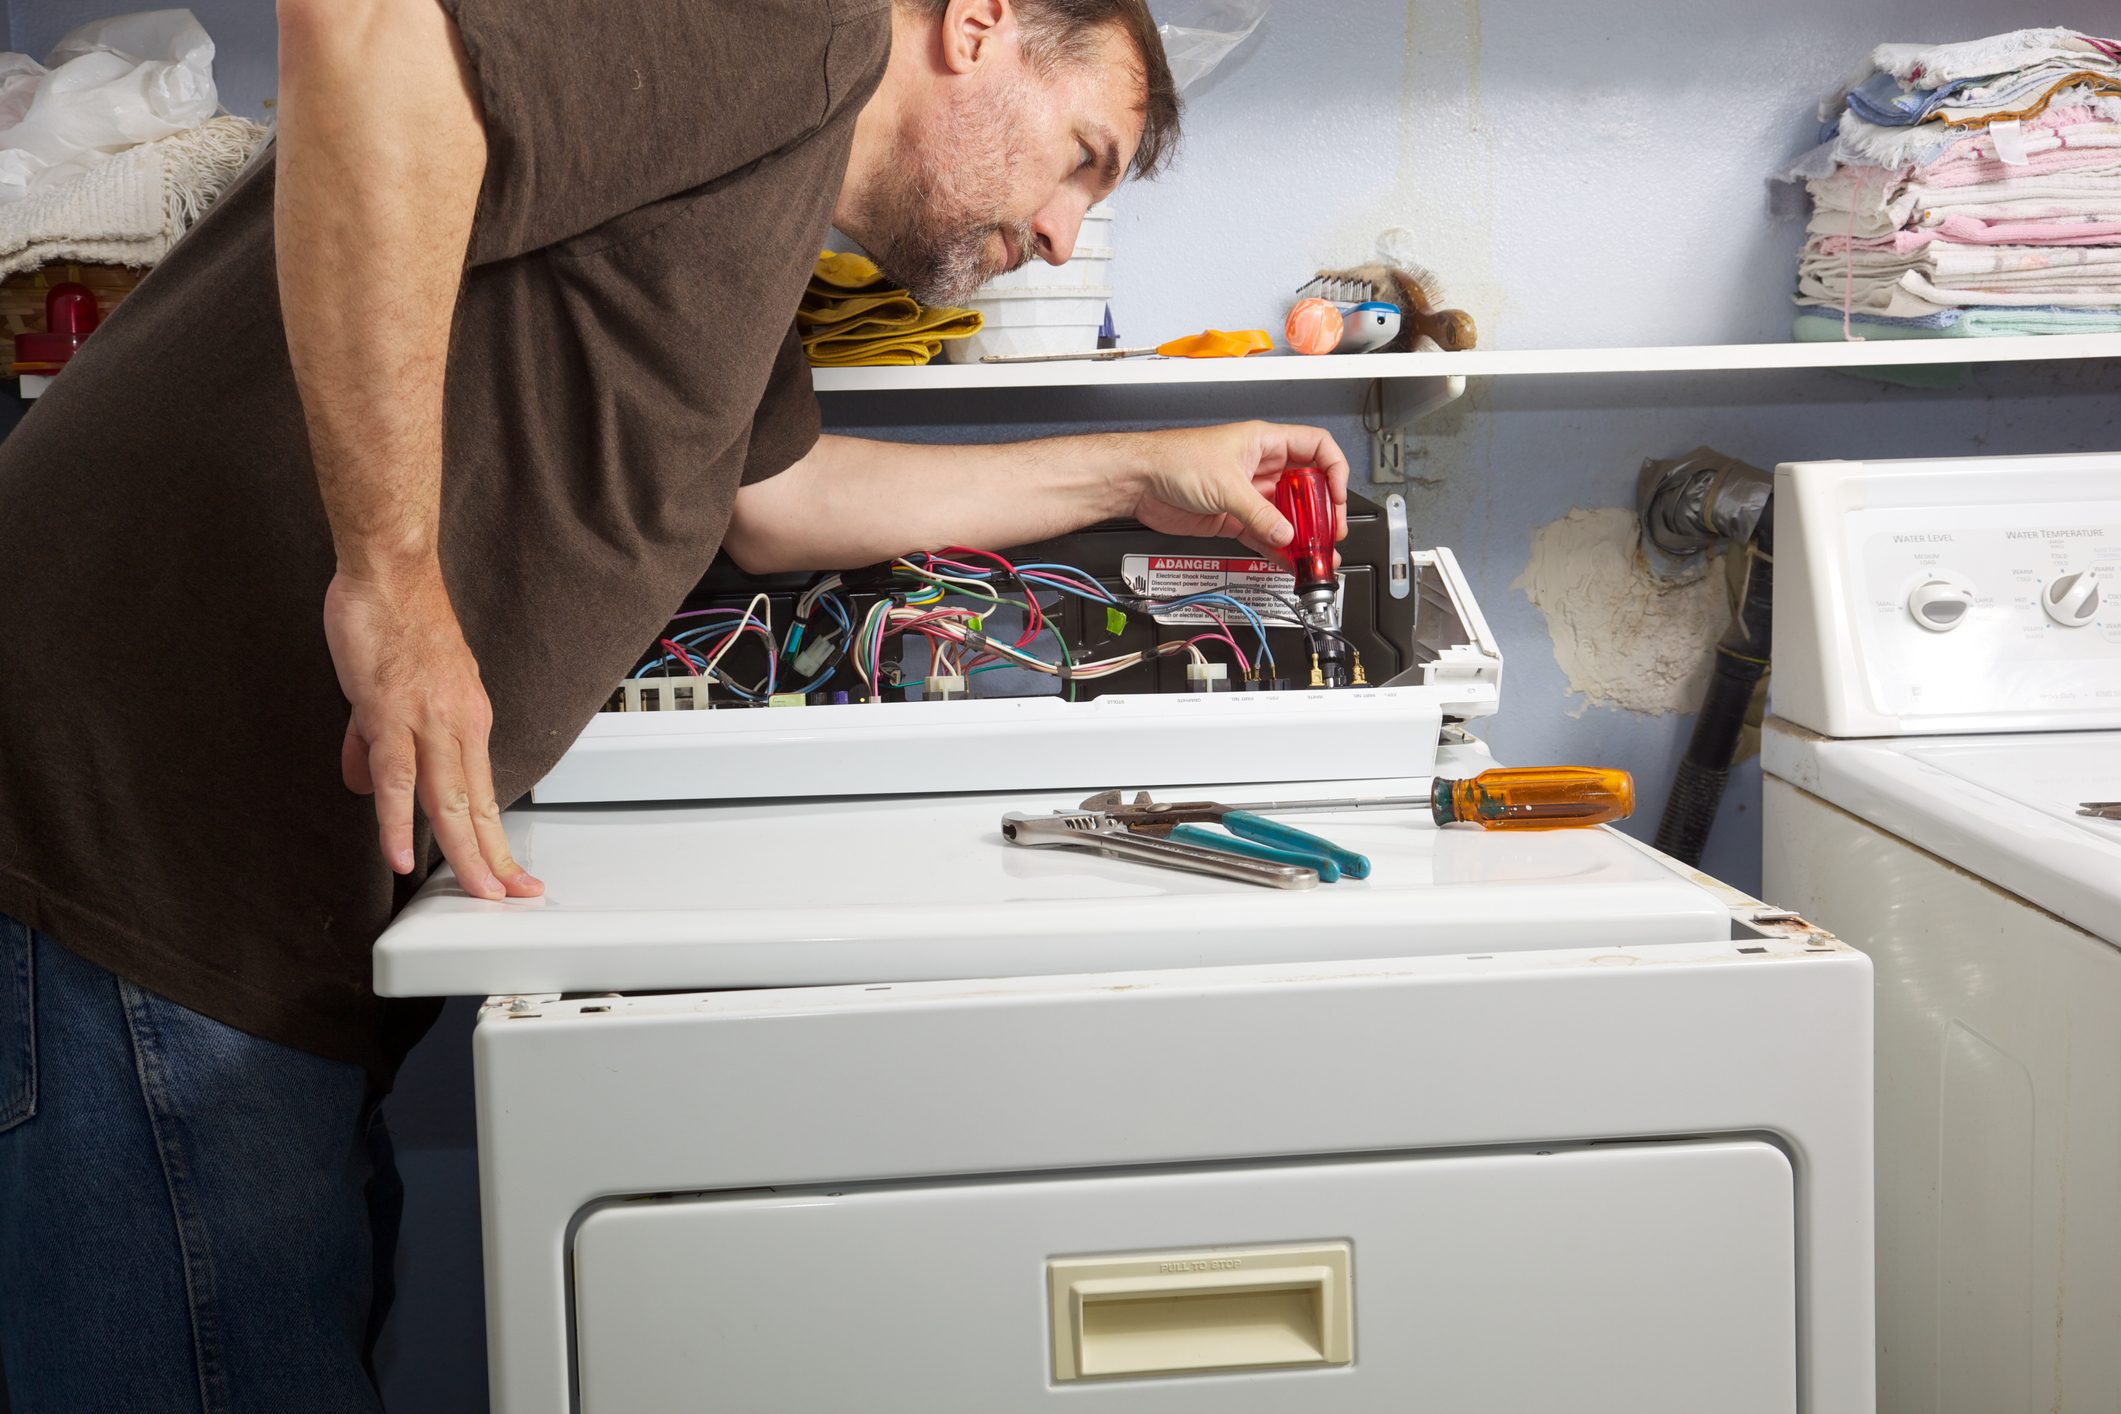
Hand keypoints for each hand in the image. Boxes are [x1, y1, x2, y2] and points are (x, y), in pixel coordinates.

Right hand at [323, 565, 541, 900]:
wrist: (389, 572)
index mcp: (465, 720)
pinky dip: (399, 821)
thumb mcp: (391, 693)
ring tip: (475, 893)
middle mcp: (458, 724)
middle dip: (494, 858)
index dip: (494, 837)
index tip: (509, 874)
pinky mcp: (391, 713)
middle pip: (478, 805)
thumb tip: (370, 787)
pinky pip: (398, 778)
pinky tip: (401, 855)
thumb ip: (377, 744)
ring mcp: (428, 721)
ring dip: (462, 852)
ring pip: (448, 799)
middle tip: (511, 899)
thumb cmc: (393, 620)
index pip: (483, 792)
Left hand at [1130, 421, 1349, 558]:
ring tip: (1315, 555)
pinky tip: (1288, 560)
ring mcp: (1249, 493)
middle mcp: (1261, 467)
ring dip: (1302, 536)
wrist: (1139, 480)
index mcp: (1265, 443)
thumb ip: (1259, 513)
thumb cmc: (1173, 459)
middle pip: (1306, 488)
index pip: (1317, 448)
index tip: (1338, 496)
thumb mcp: (1225, 484)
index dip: (1334, 470)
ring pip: (1287, 515)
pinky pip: (1265, 533)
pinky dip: (1277, 548)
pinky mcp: (1233, 517)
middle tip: (1330, 533)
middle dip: (1322, 512)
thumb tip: (1286, 532)